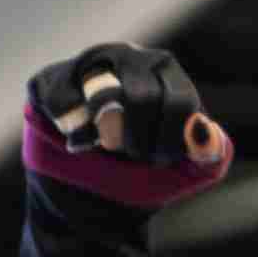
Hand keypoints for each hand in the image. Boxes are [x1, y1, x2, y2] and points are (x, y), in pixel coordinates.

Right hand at [17, 43, 233, 256]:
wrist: (88, 199)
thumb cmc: (143, 176)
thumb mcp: (188, 172)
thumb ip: (209, 154)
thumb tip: (202, 132)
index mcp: (167, 73)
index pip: (178, 102)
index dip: (169, 143)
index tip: (158, 161)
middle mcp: (129, 57)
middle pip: (141, 97)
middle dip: (137, 142)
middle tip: (128, 156)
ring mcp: (85, 64)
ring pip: (100, 96)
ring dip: (104, 136)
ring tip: (101, 147)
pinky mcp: (48, 80)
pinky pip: (62, 103)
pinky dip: (70, 131)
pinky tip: (72, 138)